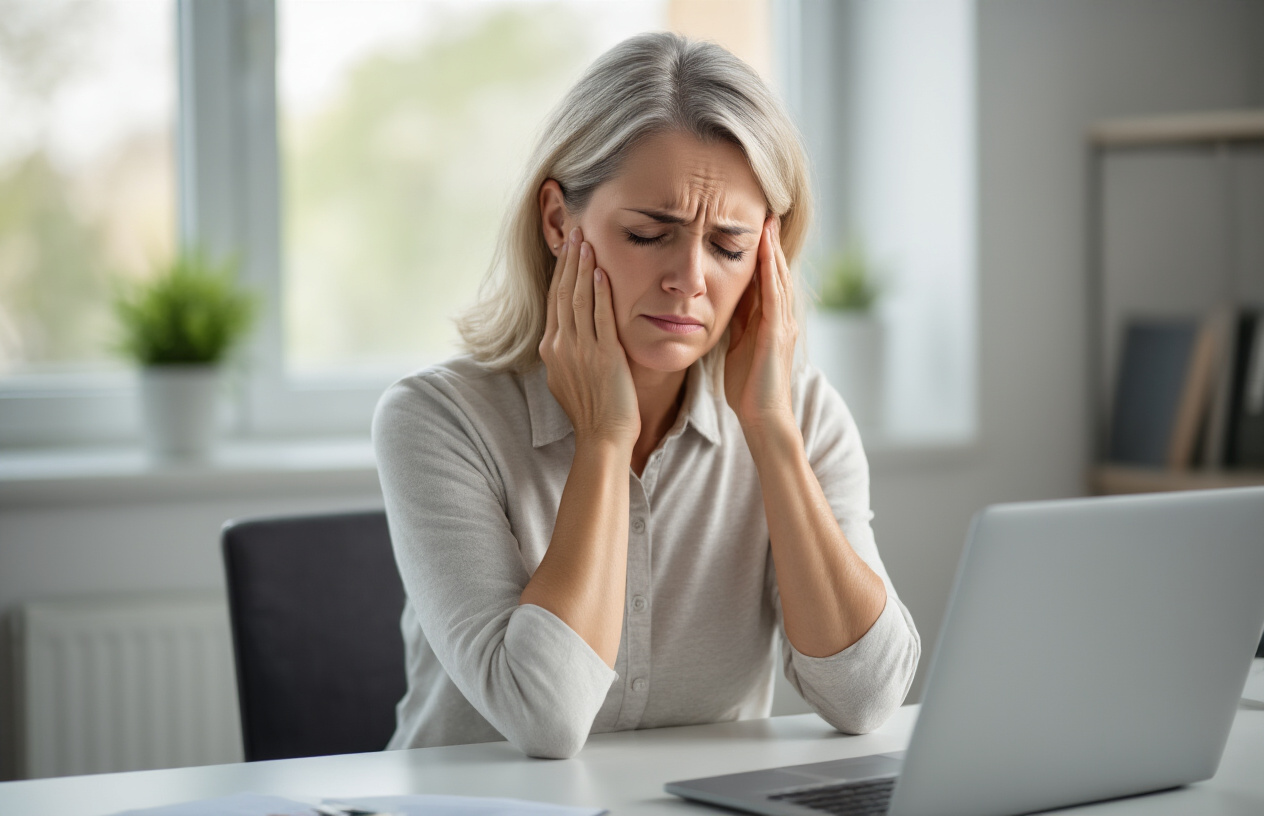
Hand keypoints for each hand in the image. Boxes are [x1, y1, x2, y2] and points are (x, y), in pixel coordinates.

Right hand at [538, 228, 639, 449]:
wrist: (603, 436)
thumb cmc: (591, 411)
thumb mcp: (567, 380)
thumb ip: (565, 355)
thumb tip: (563, 339)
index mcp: (551, 350)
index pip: (554, 301)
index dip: (560, 273)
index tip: (566, 250)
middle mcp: (561, 347)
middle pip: (562, 294)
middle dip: (569, 261)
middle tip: (575, 233)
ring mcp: (581, 350)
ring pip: (578, 300)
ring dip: (583, 268)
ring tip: (586, 242)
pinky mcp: (604, 356)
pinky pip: (600, 317)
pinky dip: (600, 293)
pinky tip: (601, 272)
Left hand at [725, 216, 796, 432]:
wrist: (763, 416)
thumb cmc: (749, 388)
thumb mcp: (739, 346)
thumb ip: (738, 323)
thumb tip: (726, 302)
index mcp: (770, 321)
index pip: (765, 280)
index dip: (761, 254)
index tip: (755, 229)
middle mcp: (781, 318)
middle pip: (775, 272)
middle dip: (770, 244)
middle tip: (766, 214)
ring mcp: (782, 324)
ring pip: (777, 278)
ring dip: (772, 250)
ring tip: (767, 223)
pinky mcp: (777, 333)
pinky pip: (774, 296)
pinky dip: (770, 272)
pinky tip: (765, 253)